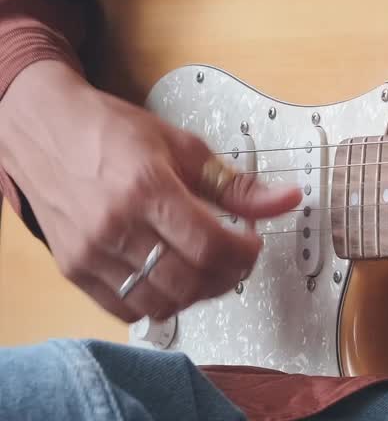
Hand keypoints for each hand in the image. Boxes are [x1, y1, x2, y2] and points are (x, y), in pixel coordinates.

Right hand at [0, 61, 302, 322]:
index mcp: (147, 187)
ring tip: (207, 269)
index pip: (209, 245)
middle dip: (226, 276)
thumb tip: (284, 199)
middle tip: (237, 259)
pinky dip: (157, 303)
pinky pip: (126, 310)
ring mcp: (92, 253)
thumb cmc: (112, 132)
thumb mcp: (181, 145)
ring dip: (196, 294)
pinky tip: (170, 278)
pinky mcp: (75, 270)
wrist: (48, 131)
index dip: (243, 253)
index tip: (253, 244)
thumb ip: (234, 182)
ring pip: (160, 303)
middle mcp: (116, 225)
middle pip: (189, 281)